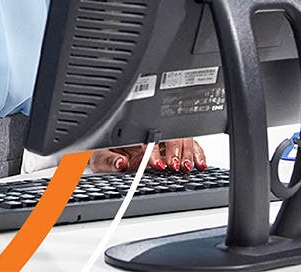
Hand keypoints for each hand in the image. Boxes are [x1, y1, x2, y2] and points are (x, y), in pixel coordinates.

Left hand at [90, 138, 207, 172]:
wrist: (106, 159)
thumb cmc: (103, 156)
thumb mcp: (100, 159)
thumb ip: (109, 161)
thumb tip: (120, 162)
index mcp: (133, 134)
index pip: (147, 137)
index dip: (154, 150)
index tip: (156, 164)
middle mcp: (150, 135)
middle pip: (170, 135)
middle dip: (175, 150)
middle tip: (175, 166)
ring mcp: (162, 141)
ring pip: (183, 139)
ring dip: (188, 152)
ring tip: (189, 166)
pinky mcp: (172, 149)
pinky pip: (190, 147)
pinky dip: (197, 154)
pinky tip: (200, 164)